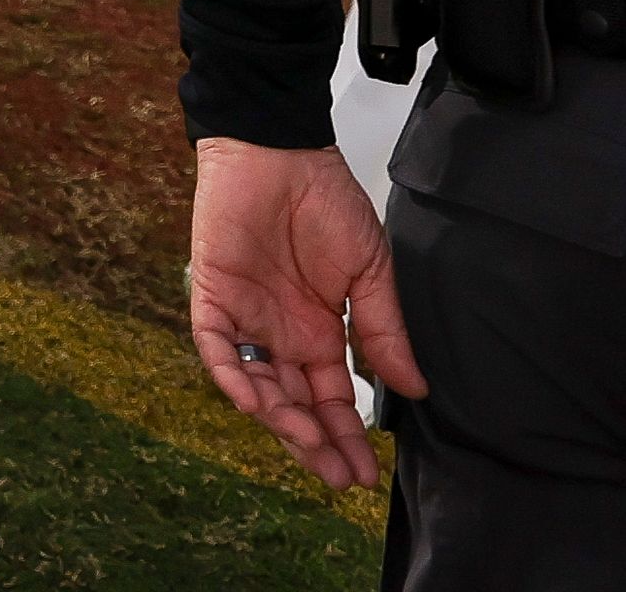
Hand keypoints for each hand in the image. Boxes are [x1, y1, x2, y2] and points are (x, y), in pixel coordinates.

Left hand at [185, 136, 424, 491]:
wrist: (280, 150)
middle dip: (314, 443)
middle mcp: (282, 336)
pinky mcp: (212, 296)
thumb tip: (413, 388)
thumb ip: (383, 331)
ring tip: (309, 443)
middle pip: (295, 404)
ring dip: (280, 418)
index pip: (332, 400)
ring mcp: (245, 319)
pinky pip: (215, 348)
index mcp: (320, 333)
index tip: (365, 471)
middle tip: (336, 477)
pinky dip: (232, 375)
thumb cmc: (325, 201)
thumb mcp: (370, 271)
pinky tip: (256, 401)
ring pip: (257, 386)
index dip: (346, 435)